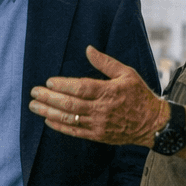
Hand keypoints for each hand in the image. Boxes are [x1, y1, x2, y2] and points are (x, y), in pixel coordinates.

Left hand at [29, 46, 165, 146]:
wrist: (152, 123)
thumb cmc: (139, 95)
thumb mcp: (126, 73)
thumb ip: (105, 63)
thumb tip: (88, 49)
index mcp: (108, 92)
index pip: (81, 88)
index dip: (63, 85)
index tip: (49, 82)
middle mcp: (101, 109)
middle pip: (70, 104)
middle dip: (49, 98)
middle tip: (34, 93)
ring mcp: (99, 124)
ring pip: (69, 118)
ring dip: (49, 112)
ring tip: (34, 106)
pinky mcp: (98, 136)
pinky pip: (75, 131)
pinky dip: (60, 126)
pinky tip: (48, 120)